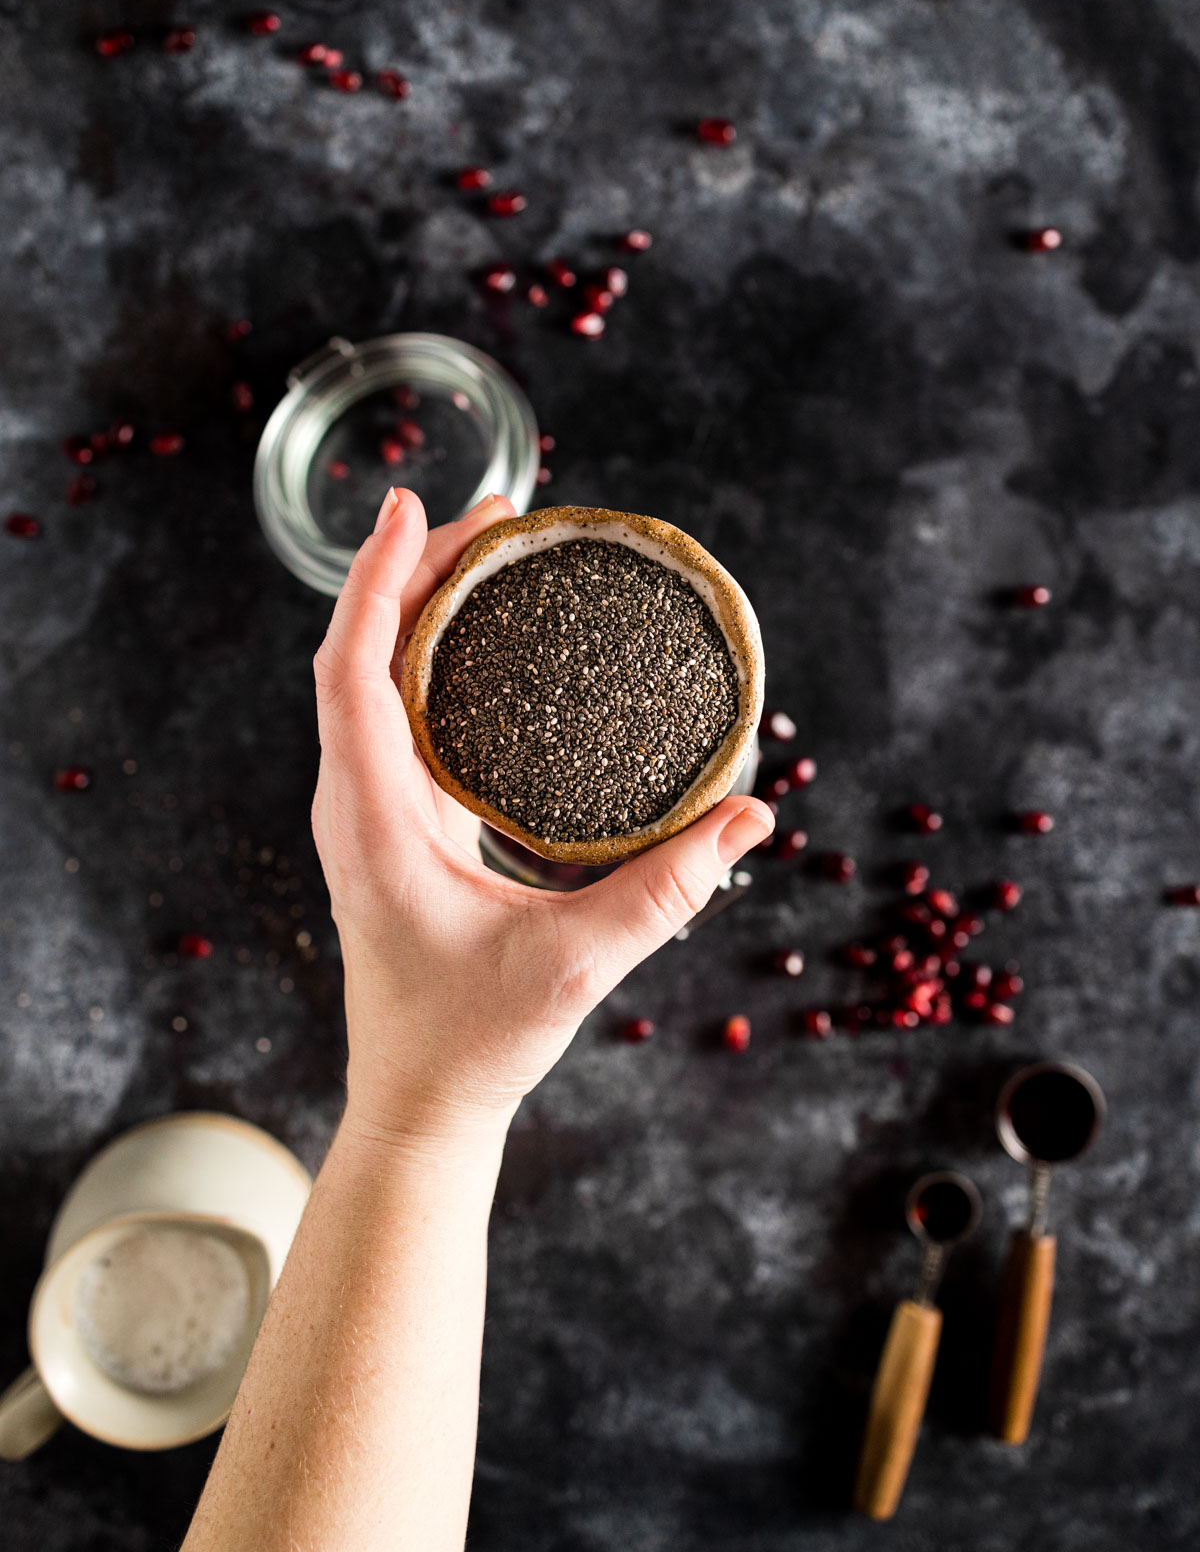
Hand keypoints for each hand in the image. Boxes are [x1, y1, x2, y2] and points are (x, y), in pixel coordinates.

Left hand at [312, 487, 773, 1143]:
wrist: (422, 1104)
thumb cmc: (474, 1042)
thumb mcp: (578, 965)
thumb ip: (666, 890)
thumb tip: (750, 817)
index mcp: (371, 819)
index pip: (350, 670)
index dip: (378, 580)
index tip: (414, 509)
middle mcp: (355, 802)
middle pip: (360, 652)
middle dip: (415, 568)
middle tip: (497, 512)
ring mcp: (369, 811)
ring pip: (371, 678)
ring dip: (418, 605)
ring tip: (488, 548)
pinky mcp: (395, 823)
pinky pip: (393, 712)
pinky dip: (427, 655)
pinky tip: (479, 636)